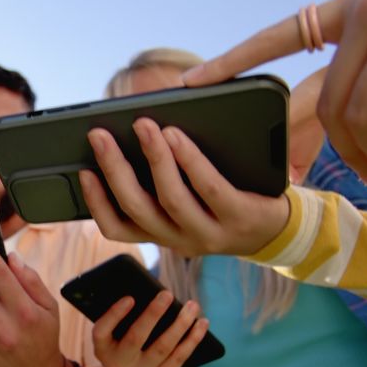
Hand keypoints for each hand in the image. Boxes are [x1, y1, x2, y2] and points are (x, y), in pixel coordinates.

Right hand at [79, 118, 289, 257]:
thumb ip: (163, 185)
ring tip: (143, 126)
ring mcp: (210, 232)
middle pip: (136, 208)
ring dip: (152, 158)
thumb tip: (135, 139)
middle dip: (114, 169)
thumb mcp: (190, 205)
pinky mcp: (239, 218)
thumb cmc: (228, 206)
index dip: (96, 202)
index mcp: (164, 235)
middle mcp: (181, 240)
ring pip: (169, 198)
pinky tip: (176, 136)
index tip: (83, 171)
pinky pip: (207, 187)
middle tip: (99, 135)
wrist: (283, 230)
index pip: (118, 229)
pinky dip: (188, 159)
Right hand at [92, 292, 208, 366]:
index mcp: (103, 350)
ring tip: (192, 306)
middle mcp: (119, 364)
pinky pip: (179, 357)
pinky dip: (192, 338)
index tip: (130, 298)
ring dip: (180, 323)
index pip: (101, 331)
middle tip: (167, 294)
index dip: (114, 314)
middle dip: (153, 314)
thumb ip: (124, 325)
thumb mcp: (115, 345)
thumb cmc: (127, 356)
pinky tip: (201, 323)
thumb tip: (153, 298)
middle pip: (136, 337)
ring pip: (163, 346)